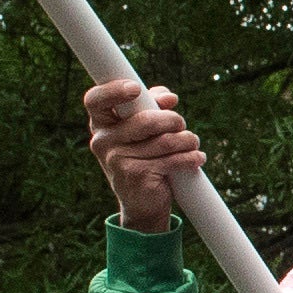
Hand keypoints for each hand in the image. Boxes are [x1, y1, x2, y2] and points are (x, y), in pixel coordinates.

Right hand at [87, 76, 207, 230]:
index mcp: (101, 124)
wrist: (141, 203)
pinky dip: (190, 157)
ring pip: (164, 141)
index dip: (113, 91)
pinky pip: (172, 160)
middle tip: (181, 124)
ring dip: (186, 140)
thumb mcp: (143, 129)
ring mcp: (117, 160)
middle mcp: (103, 141)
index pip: (95, 101)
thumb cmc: (143, 157)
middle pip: (144, 120)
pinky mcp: (136, 176)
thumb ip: (151, 105)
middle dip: (172, 120)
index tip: (136, 89)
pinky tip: (197, 158)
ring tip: (192, 142)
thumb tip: (169, 97)